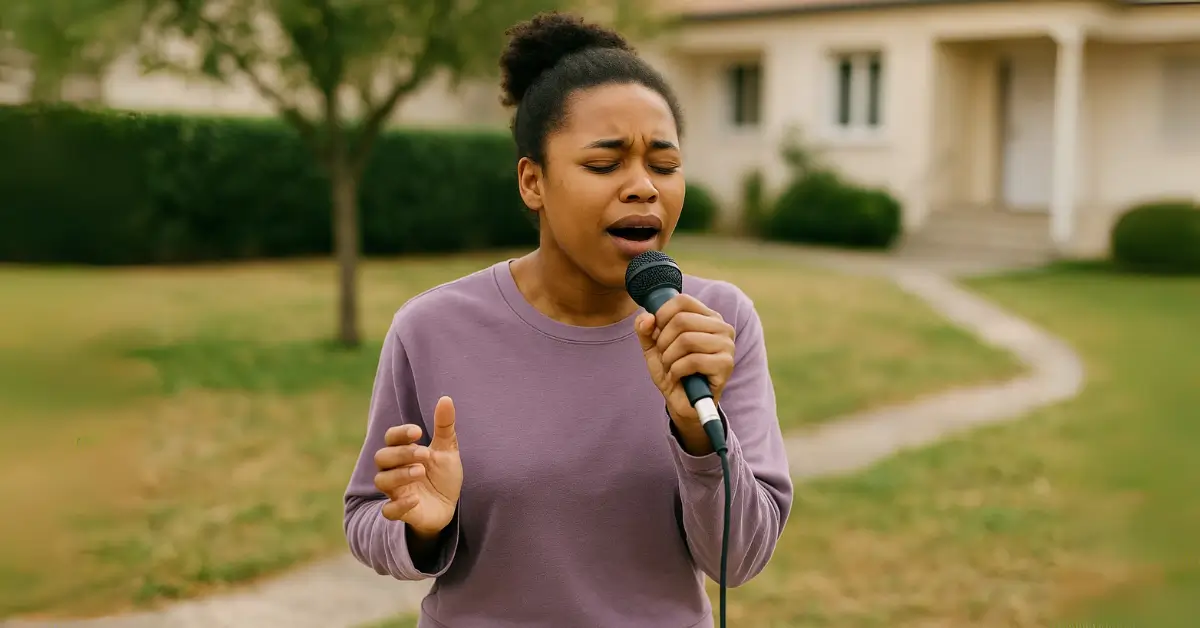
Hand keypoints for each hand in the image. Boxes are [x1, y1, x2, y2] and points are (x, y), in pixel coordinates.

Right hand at [373, 396, 462, 538]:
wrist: (448, 505)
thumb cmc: (442, 475)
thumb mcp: (447, 450)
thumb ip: (444, 426)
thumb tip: (445, 398)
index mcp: (403, 452)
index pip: (390, 438)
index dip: (400, 433)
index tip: (418, 432)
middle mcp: (394, 470)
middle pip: (381, 457)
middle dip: (401, 454)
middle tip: (424, 454)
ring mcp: (396, 491)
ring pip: (381, 481)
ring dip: (399, 475)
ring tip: (420, 471)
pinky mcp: (401, 512)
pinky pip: (388, 511)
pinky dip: (398, 505)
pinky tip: (415, 500)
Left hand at [635, 294, 735, 453]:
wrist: (683, 402)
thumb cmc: (672, 370)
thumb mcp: (653, 347)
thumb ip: (645, 329)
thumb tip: (647, 317)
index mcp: (707, 317)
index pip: (682, 301)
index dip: (662, 315)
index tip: (657, 333)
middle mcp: (722, 327)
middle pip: (681, 320)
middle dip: (663, 341)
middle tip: (665, 356)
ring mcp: (727, 345)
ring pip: (686, 340)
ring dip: (669, 357)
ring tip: (671, 367)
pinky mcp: (726, 364)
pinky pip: (693, 361)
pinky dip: (677, 370)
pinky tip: (679, 377)